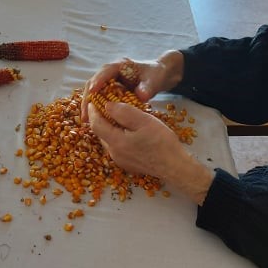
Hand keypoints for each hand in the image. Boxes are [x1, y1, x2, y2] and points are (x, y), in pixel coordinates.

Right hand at [81, 52, 183, 122]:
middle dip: (87, 98)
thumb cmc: (155, 75)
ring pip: (93, 91)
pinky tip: (93, 120)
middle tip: (85, 114)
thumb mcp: (154, 80)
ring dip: (88, 105)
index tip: (91, 92)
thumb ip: (147, 87)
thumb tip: (141, 96)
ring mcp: (108, 80)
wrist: (158, 75)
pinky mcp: (109, 89)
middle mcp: (110, 72)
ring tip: (85, 120)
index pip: (105, 71)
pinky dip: (95, 108)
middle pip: (93, 82)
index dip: (97, 81)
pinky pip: (98, 98)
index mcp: (120, 65)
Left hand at [87, 101, 213, 204]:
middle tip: (108, 106)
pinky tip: (130, 131)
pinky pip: (117, 147)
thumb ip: (123, 112)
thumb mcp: (144, 121)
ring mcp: (120, 160)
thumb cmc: (162, 142)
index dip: (93, 111)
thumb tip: (107, 105)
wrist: (175, 167)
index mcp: (116, 142)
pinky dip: (118, 136)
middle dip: (101, 119)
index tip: (94, 101)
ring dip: (111, 128)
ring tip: (120, 117)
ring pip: (109, 140)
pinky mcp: (128, 164)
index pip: (96, 125)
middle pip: (101, 133)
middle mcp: (114, 153)